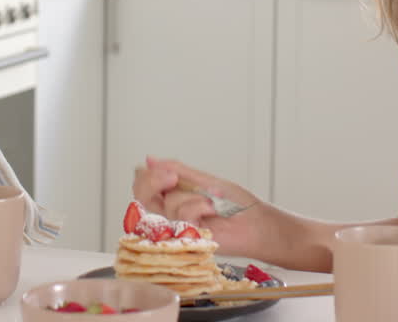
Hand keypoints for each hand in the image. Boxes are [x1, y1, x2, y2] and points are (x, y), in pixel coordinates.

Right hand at [132, 155, 265, 256]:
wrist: (255, 222)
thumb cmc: (235, 204)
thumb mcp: (202, 179)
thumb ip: (175, 170)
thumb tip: (149, 159)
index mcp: (172, 195)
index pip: (142, 184)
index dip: (146, 175)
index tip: (165, 170)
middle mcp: (170, 212)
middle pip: (142, 196)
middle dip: (154, 181)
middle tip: (173, 177)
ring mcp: (177, 227)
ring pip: (168, 203)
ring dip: (193, 195)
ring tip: (212, 199)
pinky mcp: (186, 238)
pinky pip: (182, 215)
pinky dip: (199, 206)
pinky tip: (212, 210)